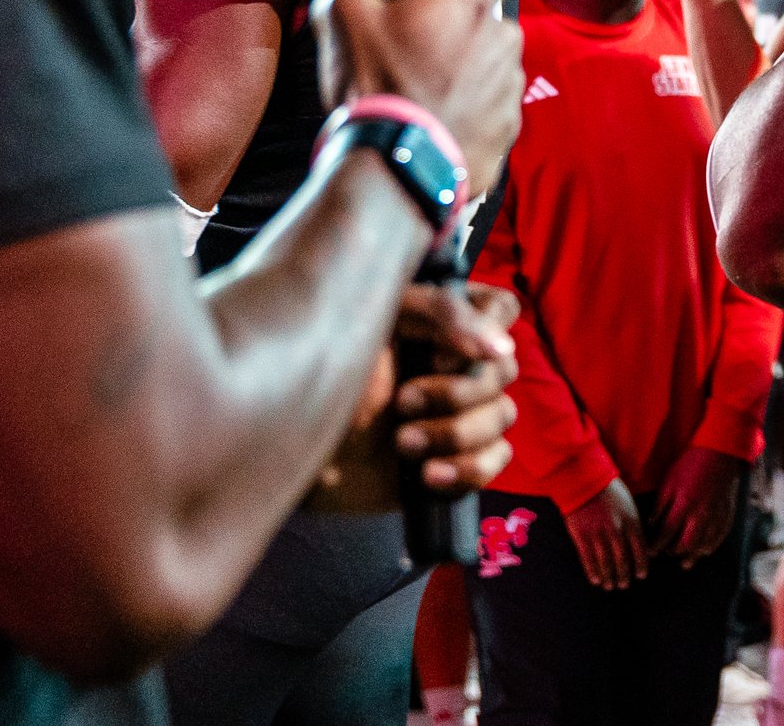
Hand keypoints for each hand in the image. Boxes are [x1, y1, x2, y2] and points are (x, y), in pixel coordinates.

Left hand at [312, 280, 519, 510]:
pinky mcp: (452, 460)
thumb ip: (441, 312)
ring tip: (403, 444)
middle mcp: (451, 365)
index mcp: (434, 324)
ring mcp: (453, 414)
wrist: (279, 458)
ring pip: (502, 417)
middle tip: (402, 402)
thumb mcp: (374, 324)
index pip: (499, 307)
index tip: (441, 353)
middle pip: (504, 370)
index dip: (486, 329)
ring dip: (455, 433)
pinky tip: (428, 475)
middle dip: (456, 392)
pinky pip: (496, 461)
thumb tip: (502, 344)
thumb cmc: (313, 380)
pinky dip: (469, 469)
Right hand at [315, 0, 521, 198]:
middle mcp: (503, 43)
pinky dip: (473, 113)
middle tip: (424, 52)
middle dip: (464, 34)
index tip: (438, 1)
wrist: (394, 161)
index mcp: (473, 7)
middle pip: (491, 27)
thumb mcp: (343, 17)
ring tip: (427, 92)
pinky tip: (438, 119)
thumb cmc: (378, 88)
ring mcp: (510, 88)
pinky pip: (493, 110)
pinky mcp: (508, 128)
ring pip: (494, 69)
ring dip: (470, 75)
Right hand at [566, 478, 647, 590]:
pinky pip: (588, 560)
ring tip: (610, 586)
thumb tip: (639, 543)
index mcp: (631, 521)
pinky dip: (593, 572)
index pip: (640, 549)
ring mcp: (598, 535)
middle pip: (623, 560)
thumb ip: (634, 523)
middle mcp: (617, 530)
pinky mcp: (582, 537)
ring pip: (606, 563)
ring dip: (609, 577)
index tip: (641, 575)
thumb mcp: (628, 503)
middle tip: (624, 585)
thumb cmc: (609, 489)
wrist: (584, 479)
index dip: (641, 565)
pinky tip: (595, 580)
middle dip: (625, 575)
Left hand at [649, 446, 745, 567]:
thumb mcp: (669, 481)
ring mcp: (715, 516)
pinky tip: (705, 550)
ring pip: (705, 544)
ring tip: (686, 562)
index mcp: (684, 506)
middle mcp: (700, 515)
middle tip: (667, 554)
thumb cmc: (690, 465)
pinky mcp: (726, 513)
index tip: (650, 553)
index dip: (657, 545)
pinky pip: (720, 536)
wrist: (719, 454)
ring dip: (694, 555)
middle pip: (687, 544)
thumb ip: (660, 504)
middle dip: (675, 552)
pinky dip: (712, 546)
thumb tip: (651, 523)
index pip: (667, 533)